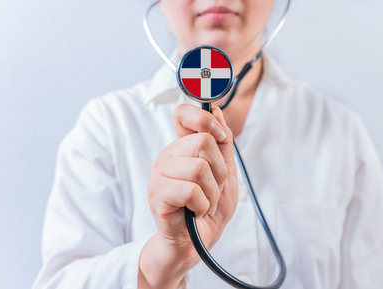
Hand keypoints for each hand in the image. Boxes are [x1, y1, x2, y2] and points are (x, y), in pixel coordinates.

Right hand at [138, 104, 237, 288]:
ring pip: (199, 168)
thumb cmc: (208, 209)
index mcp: (182, 148)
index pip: (183, 114)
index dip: (203, 117)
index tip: (220, 136)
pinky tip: (195, 211)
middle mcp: (168, 156)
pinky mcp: (156, 195)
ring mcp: (159, 175)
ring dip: (212, 192)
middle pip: (203, 142)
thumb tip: (218, 111)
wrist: (196, 244)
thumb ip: (222, 143)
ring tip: (204, 203)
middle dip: (219, 171)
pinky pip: (191, 190)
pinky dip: (202, 204)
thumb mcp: (226, 173)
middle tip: (212, 189)